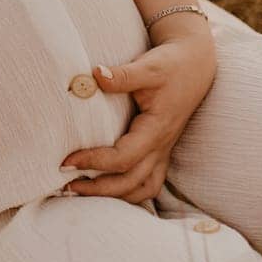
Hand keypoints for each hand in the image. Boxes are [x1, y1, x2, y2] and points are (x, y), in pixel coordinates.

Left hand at [61, 31, 216, 203]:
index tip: (67, 160)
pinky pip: (148, 183)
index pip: (123, 158)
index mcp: (156, 129)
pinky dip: (129, 192)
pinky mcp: (161, 151)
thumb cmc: (171, 65)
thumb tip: (95, 75)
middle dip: (98, 189)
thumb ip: (123, 75)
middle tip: (67, 185)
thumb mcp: (149, 67)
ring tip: (84, 191)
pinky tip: (107, 190)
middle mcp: (161, 146)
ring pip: (142, 189)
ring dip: (115, 196)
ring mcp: (163, 151)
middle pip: (130, 182)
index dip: (94, 161)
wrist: (194, 66)